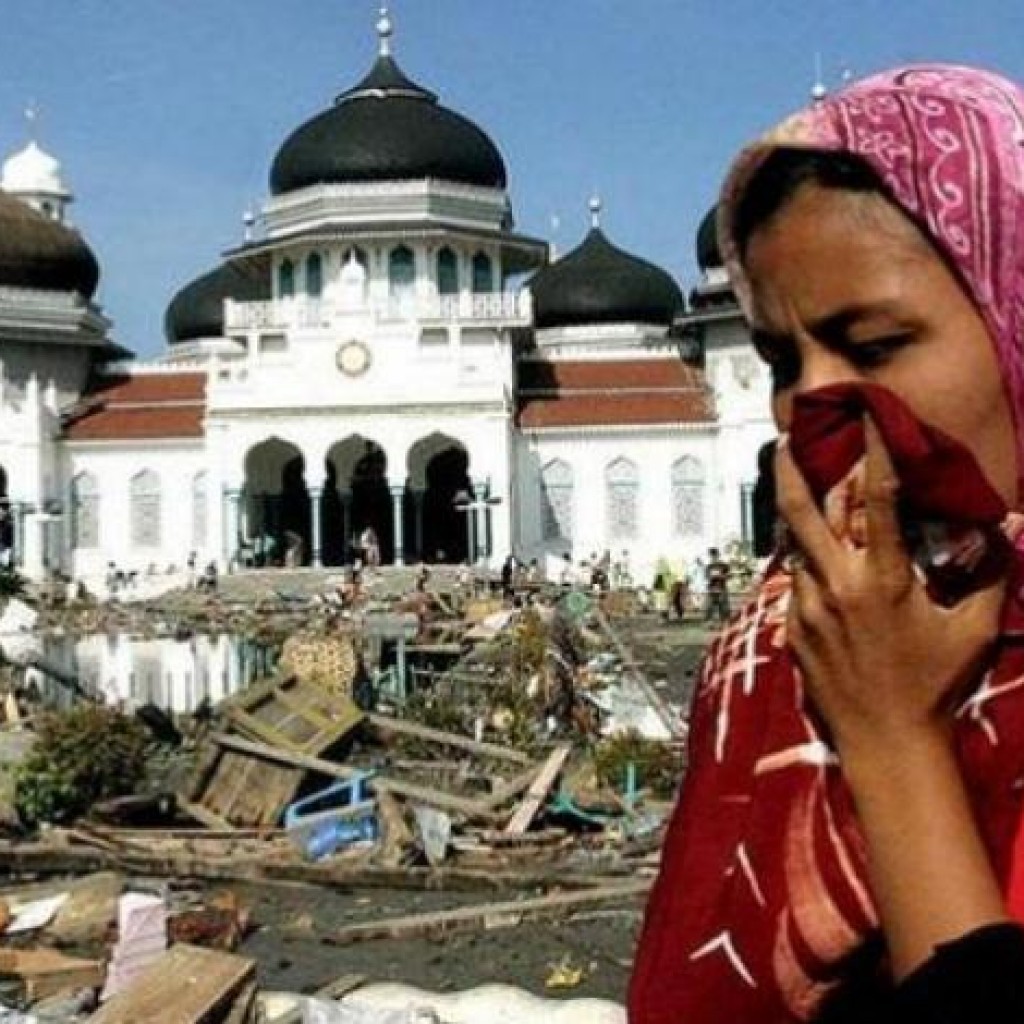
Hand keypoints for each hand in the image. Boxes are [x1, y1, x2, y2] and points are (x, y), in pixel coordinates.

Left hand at [777, 416, 1005, 759]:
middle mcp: (835, 587)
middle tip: (782, 439)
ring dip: (806, 527)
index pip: (878, 502)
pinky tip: (823, 570)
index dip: (877, 455)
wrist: (887, 744)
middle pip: (801, 512)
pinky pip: (796, 586)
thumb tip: (1002, 535)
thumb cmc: (934, 687)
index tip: (870, 419)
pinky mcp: (792, 630)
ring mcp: (806, 609)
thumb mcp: (971, 631)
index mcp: (882, 580)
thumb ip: (986, 578)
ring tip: (810, 504)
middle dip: (788, 469)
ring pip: (798, 550)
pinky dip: (808, 570)